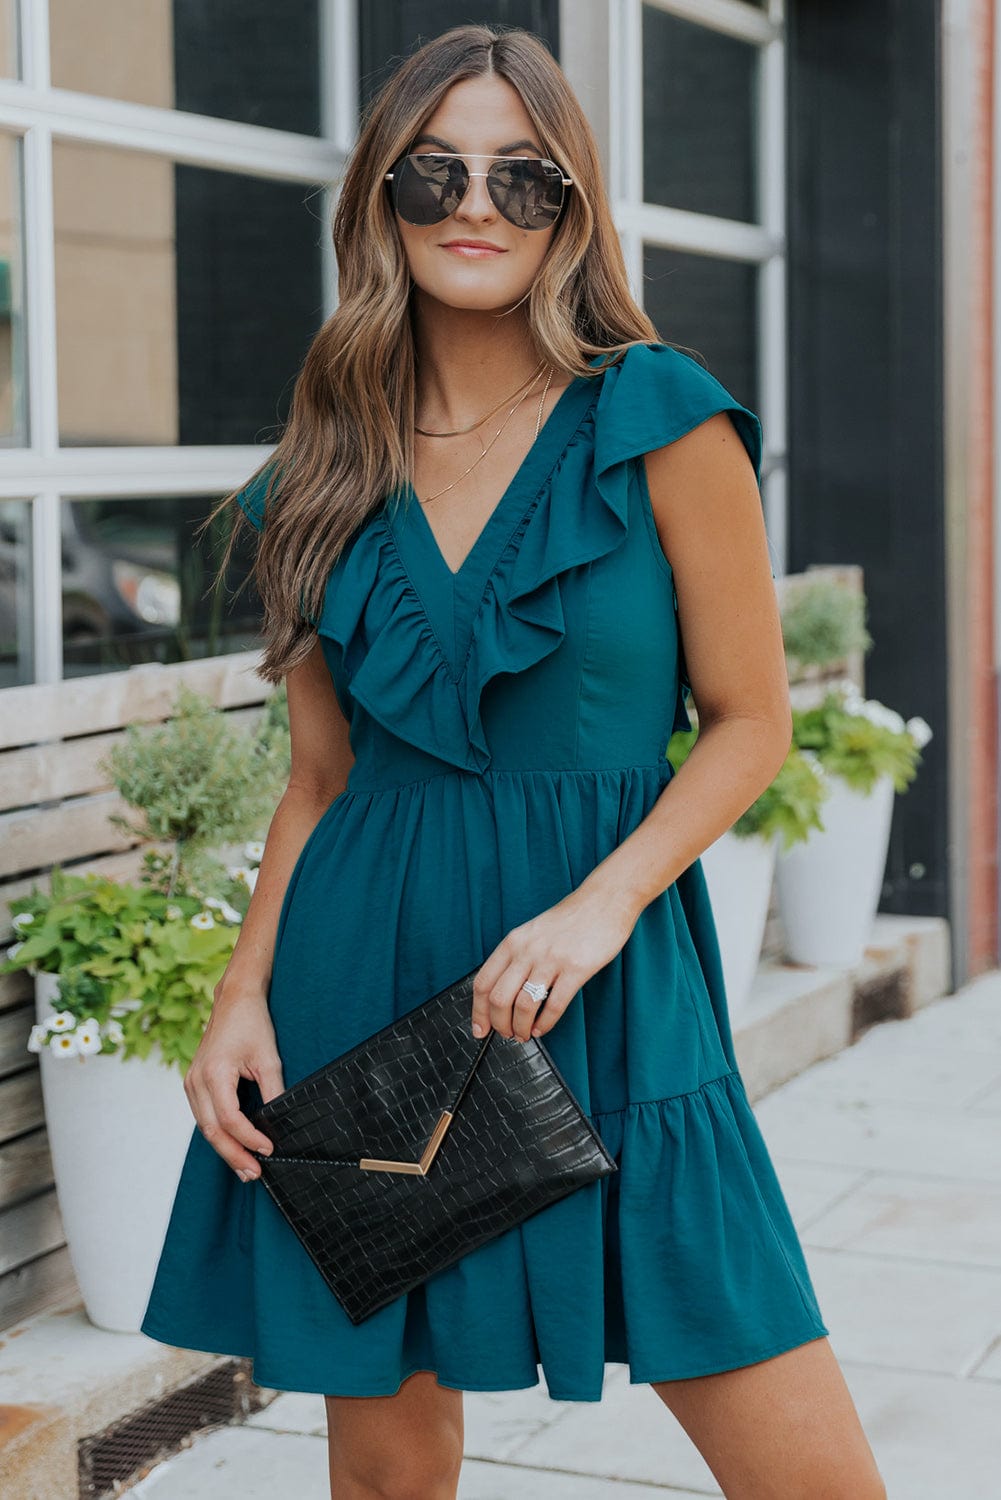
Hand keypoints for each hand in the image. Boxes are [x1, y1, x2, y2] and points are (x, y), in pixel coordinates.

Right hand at [183, 984, 284, 1181]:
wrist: (234, 1000)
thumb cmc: (252, 1024)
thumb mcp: (269, 1058)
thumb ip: (274, 1091)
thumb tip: (280, 1123)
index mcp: (213, 1073)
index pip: (230, 1119)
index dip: (250, 1138)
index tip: (270, 1149)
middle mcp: (195, 1080)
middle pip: (212, 1130)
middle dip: (234, 1155)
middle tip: (254, 1174)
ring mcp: (191, 1082)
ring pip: (205, 1126)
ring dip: (225, 1149)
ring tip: (246, 1168)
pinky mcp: (194, 1083)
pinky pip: (204, 1116)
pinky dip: (219, 1134)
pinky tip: (235, 1146)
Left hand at [470, 887, 638, 1042]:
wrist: (604, 901)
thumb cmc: (570, 919)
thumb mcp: (533, 932)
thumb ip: (517, 958)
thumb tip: (503, 995)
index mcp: (513, 942)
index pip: (483, 982)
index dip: (478, 1012)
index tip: (479, 1028)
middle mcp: (527, 950)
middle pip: (499, 999)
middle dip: (500, 1025)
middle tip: (507, 1034)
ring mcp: (551, 959)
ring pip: (524, 1006)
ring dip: (520, 1027)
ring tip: (524, 1034)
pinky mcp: (576, 968)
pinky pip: (555, 1005)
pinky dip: (545, 1023)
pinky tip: (543, 1028)